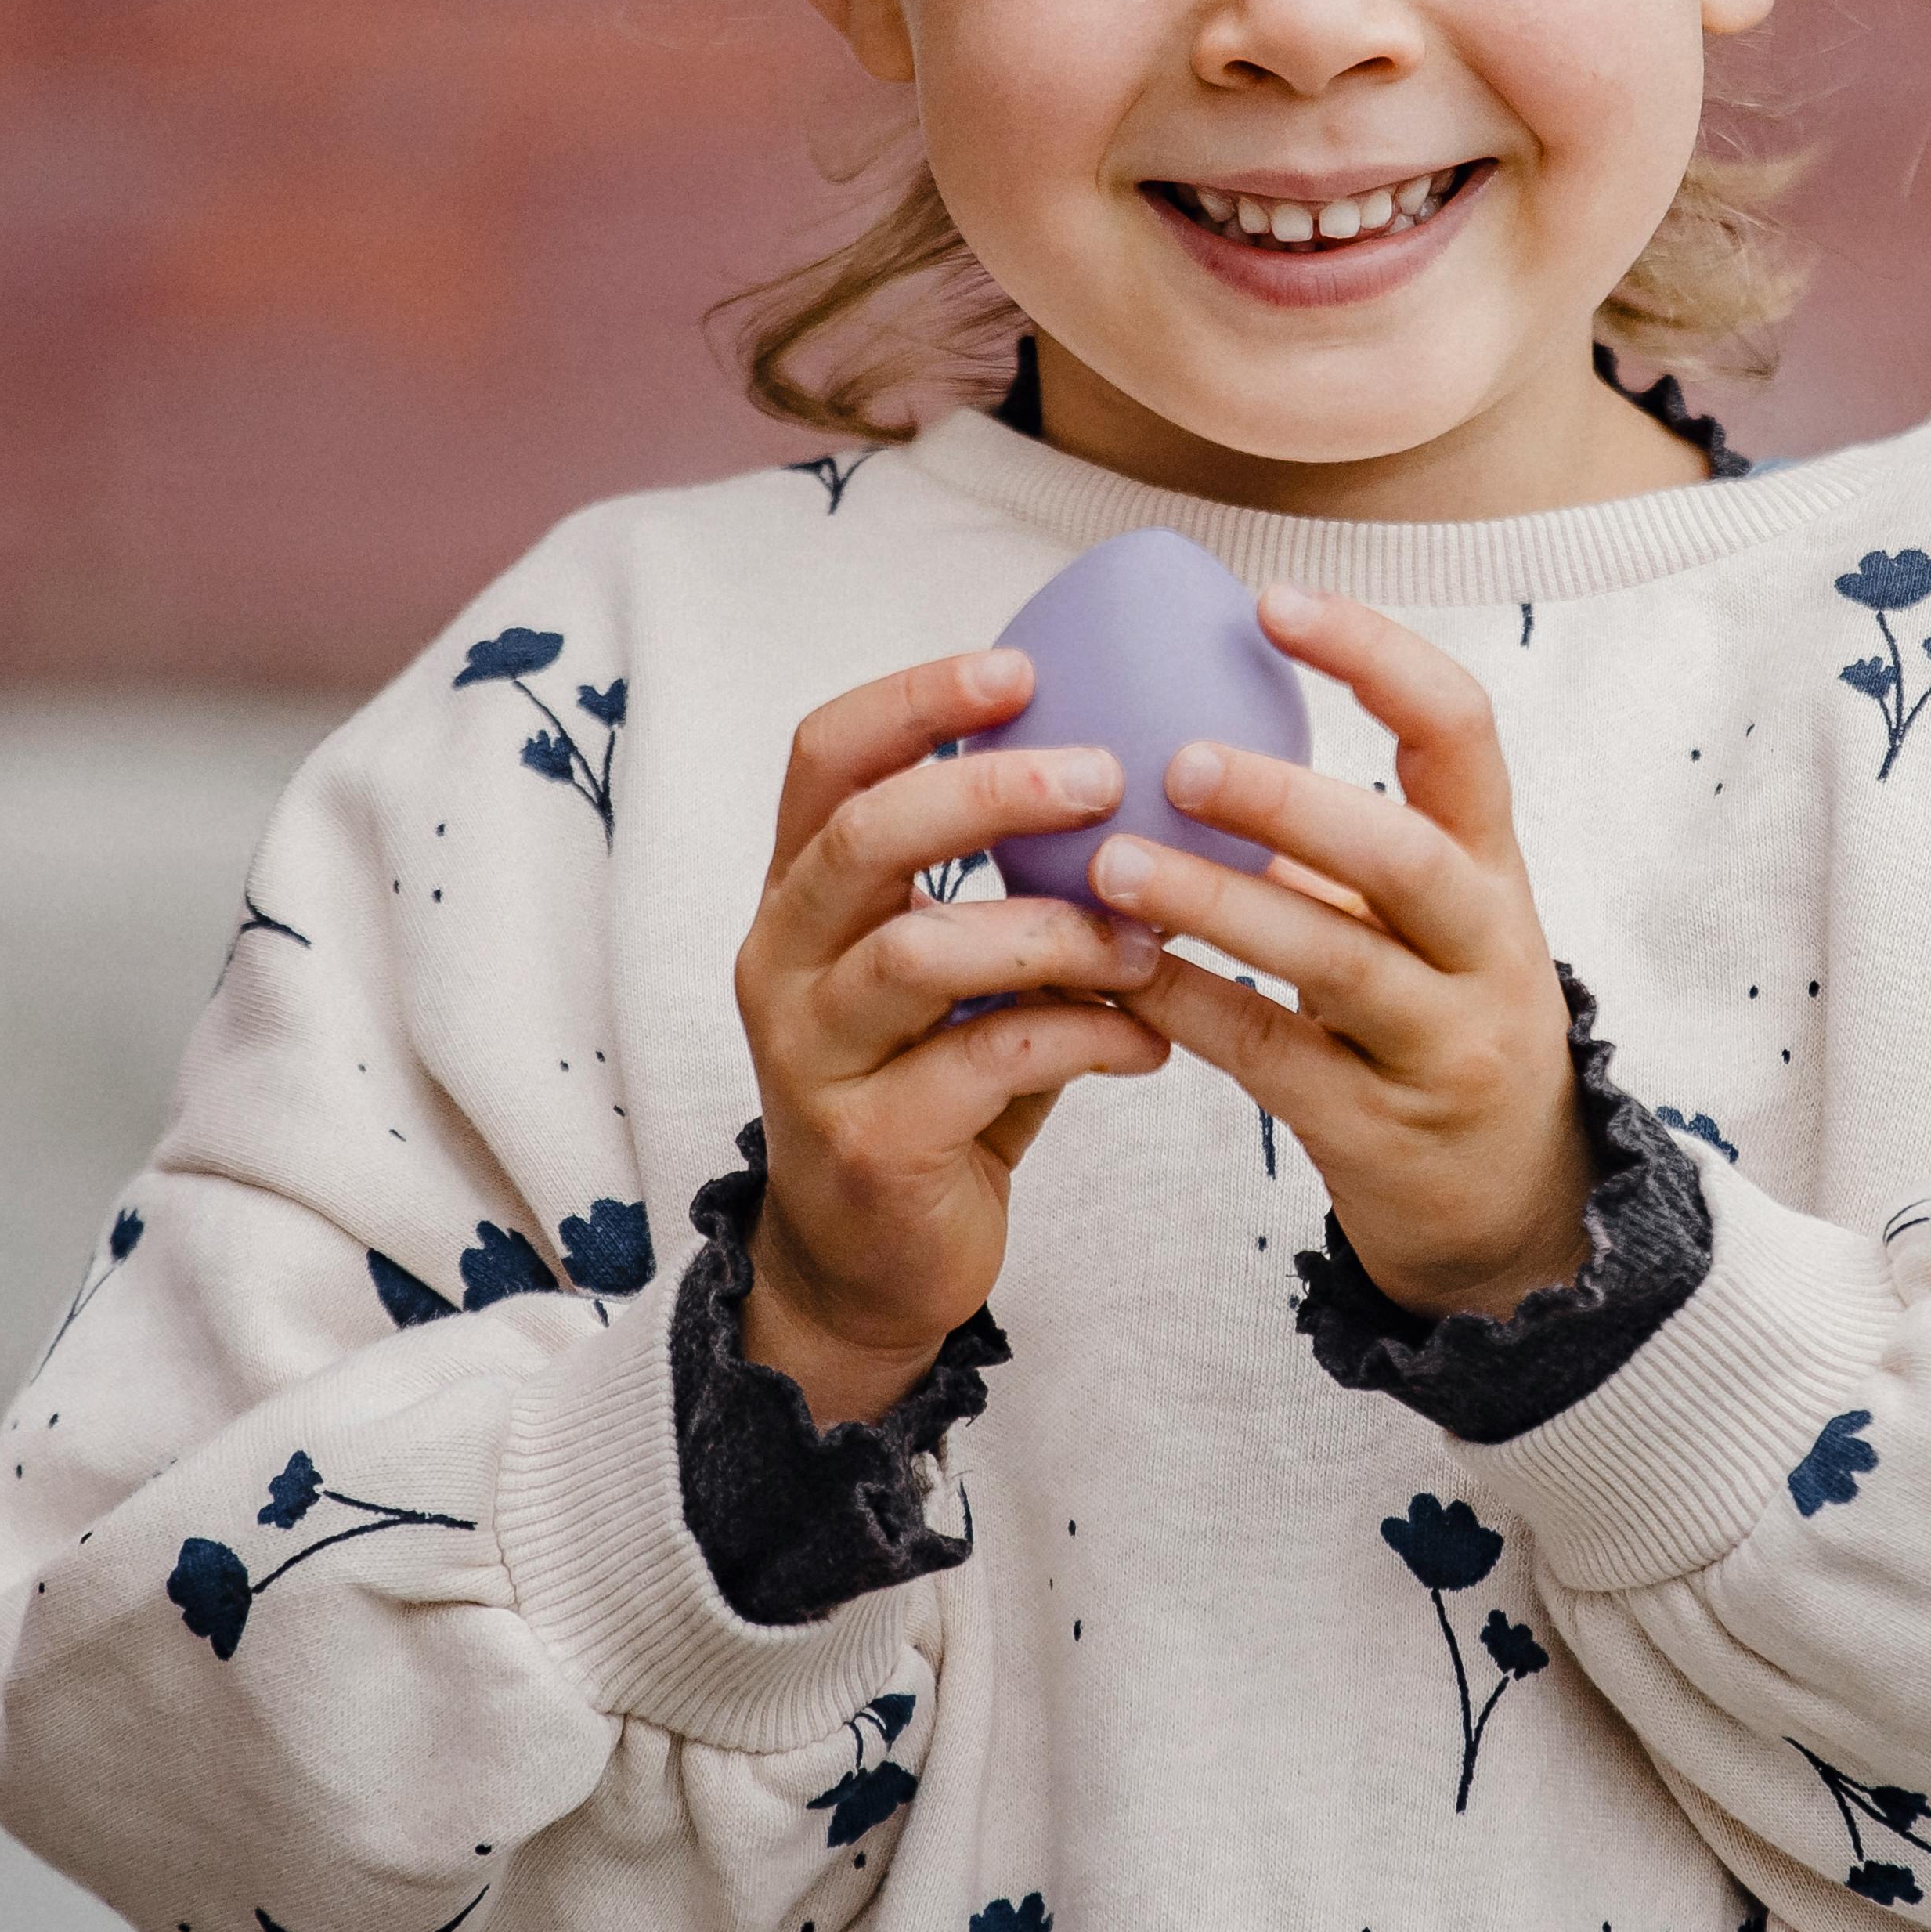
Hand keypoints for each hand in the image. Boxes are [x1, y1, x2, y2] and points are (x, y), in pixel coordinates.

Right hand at [732, 648, 1172, 1424]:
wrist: (868, 1267)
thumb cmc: (931, 1087)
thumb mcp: (956, 971)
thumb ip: (1012, 884)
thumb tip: (1148, 776)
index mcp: (799, 894)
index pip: (825, 757)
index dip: (916, 700)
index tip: (1022, 664)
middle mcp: (781, 960)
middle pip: (863, 836)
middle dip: (989, 791)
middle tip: (1104, 774)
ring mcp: (811, 1054)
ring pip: (921, 952)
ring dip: (1055, 928)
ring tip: (1145, 933)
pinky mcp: (867, 1141)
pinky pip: (986, 1059)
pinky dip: (1084, 1035)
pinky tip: (1150, 1038)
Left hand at [1089, 588, 1594, 1326]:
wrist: (1511, 1201)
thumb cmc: (1438, 1016)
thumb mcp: (1426, 917)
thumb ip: (1340, 840)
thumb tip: (1187, 714)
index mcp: (1494, 865)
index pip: (1461, 730)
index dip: (1374, 656)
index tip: (1271, 604)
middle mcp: (1485, 946)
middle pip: (1405, 855)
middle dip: (1291, 802)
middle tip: (1179, 758)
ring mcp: (1440, 1042)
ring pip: (1334, 961)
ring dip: (1217, 903)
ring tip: (1110, 861)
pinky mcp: (1379, 1128)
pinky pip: (1272, 1055)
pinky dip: (1190, 1003)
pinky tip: (1113, 965)